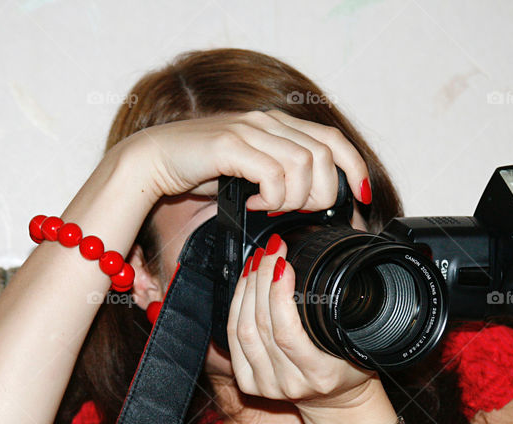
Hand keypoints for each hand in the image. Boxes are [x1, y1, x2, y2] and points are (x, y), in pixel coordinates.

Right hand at [114, 109, 371, 211]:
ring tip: (271, 209)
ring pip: (303, 165)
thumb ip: (280, 181)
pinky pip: (272, 173)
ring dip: (293, 198)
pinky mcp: (230, 145)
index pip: (333, 139)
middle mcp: (267, 122)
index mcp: (277, 125)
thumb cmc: (199, 171)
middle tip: (298, 213)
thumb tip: (312, 209)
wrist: (152, 160)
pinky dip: (271, 197)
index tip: (360, 198)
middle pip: (324, 156)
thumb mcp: (249, 175)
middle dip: (321, 194)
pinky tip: (253, 206)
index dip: (355, 168)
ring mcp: (249, 131)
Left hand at [226, 235, 378, 415]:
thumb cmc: (349, 368)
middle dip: (262, 279)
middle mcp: (289, 382)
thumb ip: (344, 316)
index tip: (284, 263)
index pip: (287, 333)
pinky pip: (234, 338)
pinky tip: (245, 284)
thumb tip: (337, 269)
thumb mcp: (360, 344)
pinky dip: (236, 306)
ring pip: (243, 329)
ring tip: (258, 261)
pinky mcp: (249, 383)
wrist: (335, 403)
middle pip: (261, 325)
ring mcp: (265, 384)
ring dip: (247, 288)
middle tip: (271, 251)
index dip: (278, 294)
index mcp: (319, 374)